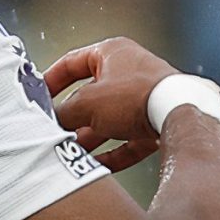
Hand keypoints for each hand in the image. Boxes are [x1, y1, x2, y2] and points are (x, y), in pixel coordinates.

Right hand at [44, 38, 180, 172]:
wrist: (179, 115)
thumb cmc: (139, 95)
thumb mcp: (87, 103)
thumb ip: (63, 111)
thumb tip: (52, 121)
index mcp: (113, 53)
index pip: (73, 62)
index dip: (52, 79)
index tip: (39, 95)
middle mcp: (131, 72)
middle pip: (91, 96)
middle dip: (72, 116)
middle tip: (55, 130)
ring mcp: (146, 98)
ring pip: (110, 120)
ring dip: (89, 137)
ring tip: (71, 151)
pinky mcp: (158, 122)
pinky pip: (129, 140)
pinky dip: (112, 152)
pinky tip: (96, 165)